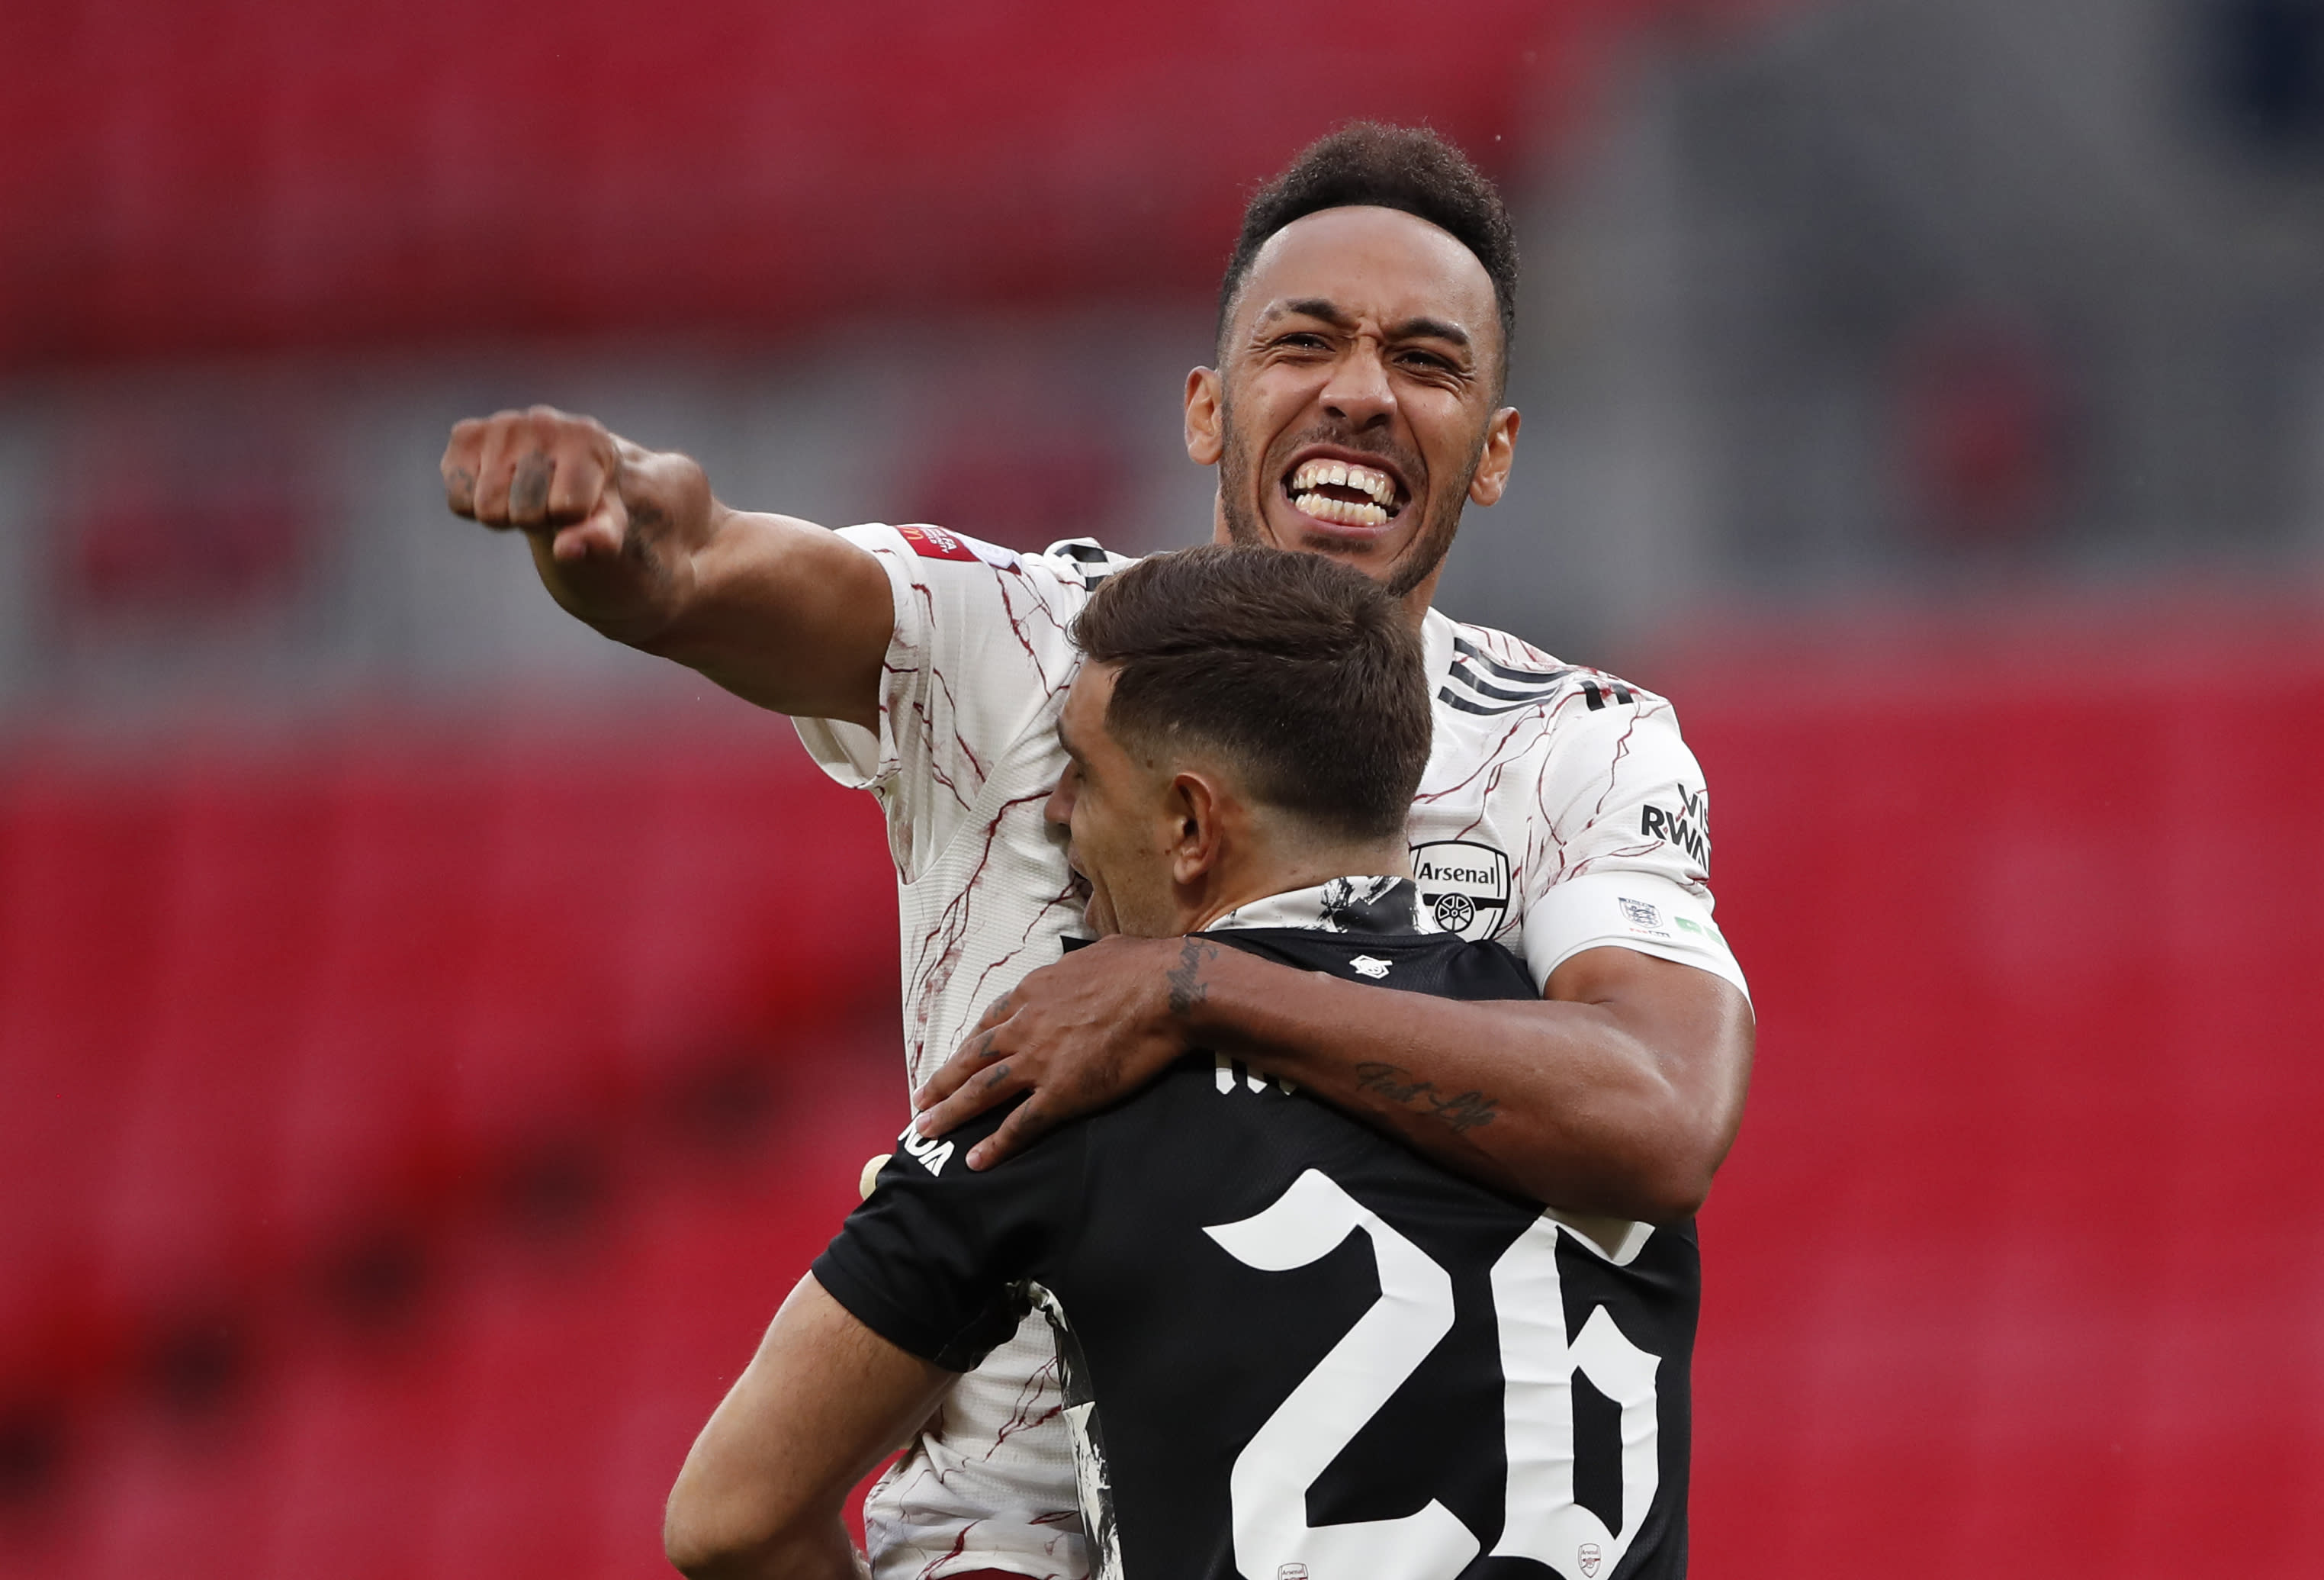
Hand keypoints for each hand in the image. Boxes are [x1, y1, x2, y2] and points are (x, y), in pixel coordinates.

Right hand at [441, 405, 715, 643]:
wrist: (557, 469)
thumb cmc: (591, 499)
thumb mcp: (608, 524)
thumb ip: (600, 539)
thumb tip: (567, 550)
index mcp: (590, 439)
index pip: (566, 510)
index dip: (568, 519)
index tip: (576, 504)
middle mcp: (545, 421)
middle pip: (524, 512)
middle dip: (535, 519)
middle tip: (545, 502)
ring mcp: (502, 424)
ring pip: (487, 508)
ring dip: (503, 515)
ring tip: (522, 494)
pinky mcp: (465, 434)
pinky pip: (458, 498)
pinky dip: (472, 505)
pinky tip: (495, 485)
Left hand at [910, 935, 1216, 1168]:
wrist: (1165, 989)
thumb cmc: (1141, 965)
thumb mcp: (1096, 953)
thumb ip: (1079, 967)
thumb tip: (1087, 964)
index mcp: (1032, 993)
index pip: (989, 1022)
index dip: (968, 1043)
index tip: (955, 1057)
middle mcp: (1024, 1026)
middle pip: (971, 1058)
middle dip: (942, 1080)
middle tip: (919, 1099)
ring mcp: (1039, 1061)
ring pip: (982, 1091)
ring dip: (951, 1112)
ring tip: (927, 1129)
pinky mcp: (1061, 1092)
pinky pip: (1020, 1123)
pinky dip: (995, 1144)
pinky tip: (976, 1160)